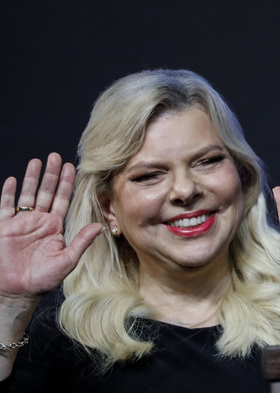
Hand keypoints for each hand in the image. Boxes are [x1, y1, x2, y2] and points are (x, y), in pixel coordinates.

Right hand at [0, 153, 102, 304]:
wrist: (16, 292)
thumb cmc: (42, 280)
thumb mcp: (67, 260)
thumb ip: (81, 242)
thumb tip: (101, 226)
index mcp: (55, 227)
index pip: (63, 200)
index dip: (67, 184)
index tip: (73, 167)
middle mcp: (39, 222)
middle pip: (46, 192)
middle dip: (51, 175)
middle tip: (56, 156)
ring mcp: (21, 223)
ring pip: (27, 194)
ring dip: (32, 178)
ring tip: (38, 161)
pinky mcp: (4, 228)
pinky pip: (5, 206)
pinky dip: (9, 193)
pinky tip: (13, 180)